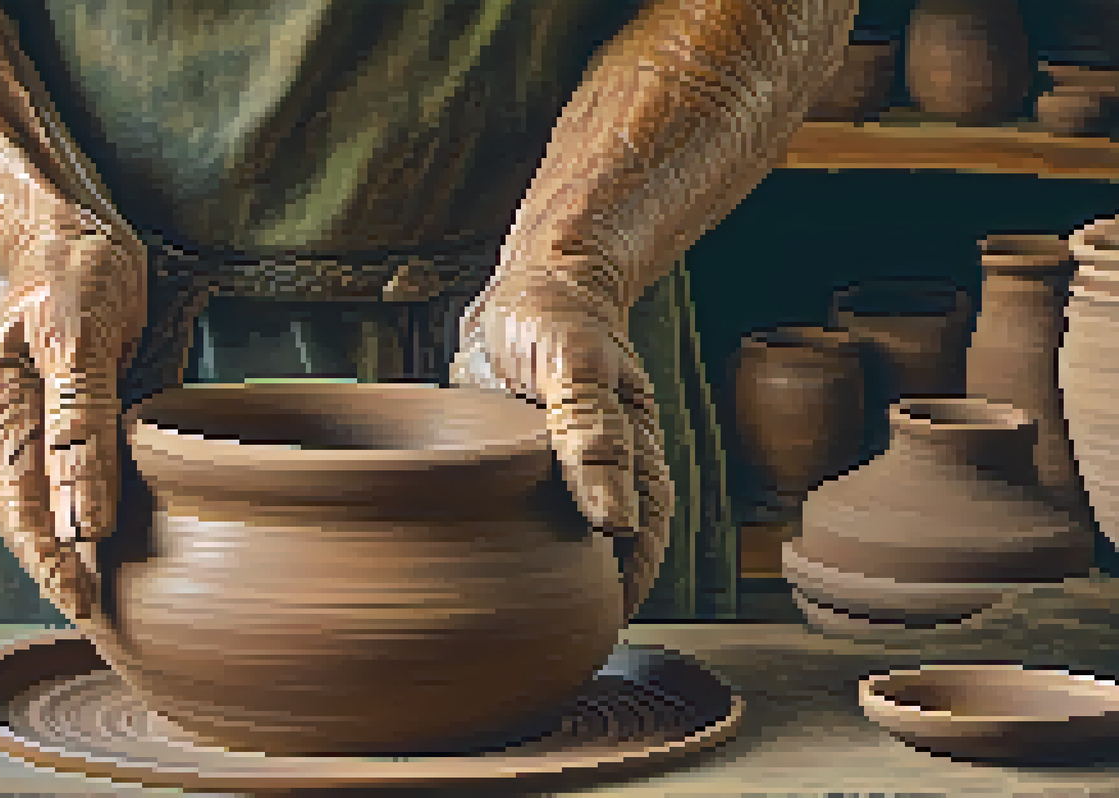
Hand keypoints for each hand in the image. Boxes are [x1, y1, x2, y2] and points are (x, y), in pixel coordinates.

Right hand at [0, 229, 145, 622]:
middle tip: (104, 622)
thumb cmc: (71, 274)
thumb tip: (88, 514)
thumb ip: (82, 426)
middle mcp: (10, 432)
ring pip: (49, 505)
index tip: (83, 606)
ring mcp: (33, 425)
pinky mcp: (62, 414)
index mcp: (2, 419)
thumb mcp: (79, 340)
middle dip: (61, 575)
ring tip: (108, 596)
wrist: (64, 229)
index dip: (52, 567)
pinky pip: (70, 476)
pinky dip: (88, 513)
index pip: (23, 516)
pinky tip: (110, 535)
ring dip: (74, 551)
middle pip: (32, 522)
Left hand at [451, 273, 671, 617]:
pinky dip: (504, 556)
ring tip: (520, 637)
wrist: (531, 286)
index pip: (639, 542)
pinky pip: (519, 524)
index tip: (600, 627)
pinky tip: (478, 584)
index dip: (625, 588)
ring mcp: (558, 476)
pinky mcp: (515, 473)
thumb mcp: (575, 361)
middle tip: (557, 651)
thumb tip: (617, 518)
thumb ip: (593, 431)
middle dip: (588, 603)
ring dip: (547, 587)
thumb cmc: (558, 316)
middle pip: (605, 556)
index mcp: (628, 455)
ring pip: (562, 546)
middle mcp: (600, 474)